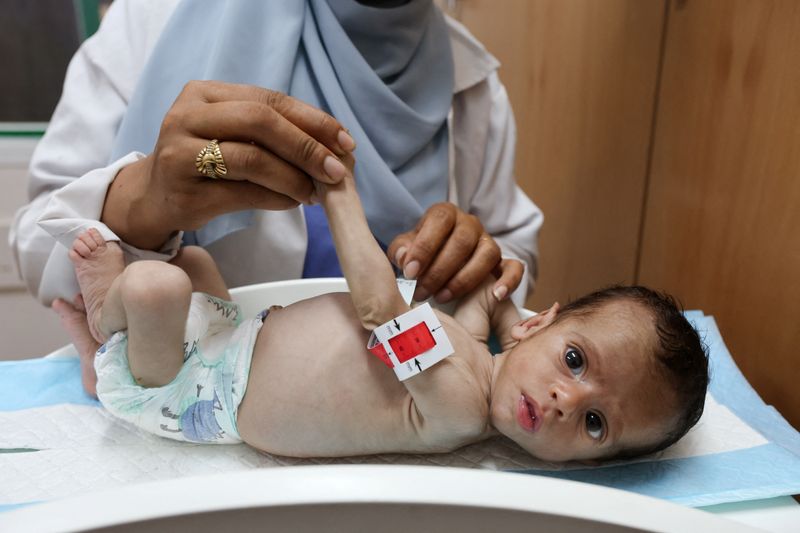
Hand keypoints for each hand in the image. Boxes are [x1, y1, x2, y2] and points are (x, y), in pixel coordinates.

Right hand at [103, 80, 355, 249]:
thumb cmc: (205, 162)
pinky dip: (276, 198)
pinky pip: (243, 194)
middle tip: (335, 171)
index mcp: (204, 94)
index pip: (269, 99)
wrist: (155, 196)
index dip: (312, 120)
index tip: (345, 140)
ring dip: (294, 178)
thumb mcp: (232, 134)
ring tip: (315, 193)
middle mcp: (186, 116)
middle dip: (306, 147)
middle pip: (260, 122)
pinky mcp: (184, 192)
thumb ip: (273, 131)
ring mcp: (180, 153)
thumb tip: (336, 147)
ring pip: (252, 159)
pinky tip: (292, 203)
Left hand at [387, 203, 523, 302]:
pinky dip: (508, 281)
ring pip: (487, 254)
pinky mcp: (502, 261)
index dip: (425, 246)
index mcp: (444, 214)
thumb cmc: (421, 253)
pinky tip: (496, 295)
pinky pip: (514, 267)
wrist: (440, 260)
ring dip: (464, 279)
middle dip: (440, 270)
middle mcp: (469, 224)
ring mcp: (488, 242)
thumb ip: (400, 250)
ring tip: (442, 297)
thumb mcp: (405, 248)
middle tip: (422, 291)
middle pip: (462, 241)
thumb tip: (403, 257)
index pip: (439, 220)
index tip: (410, 271)